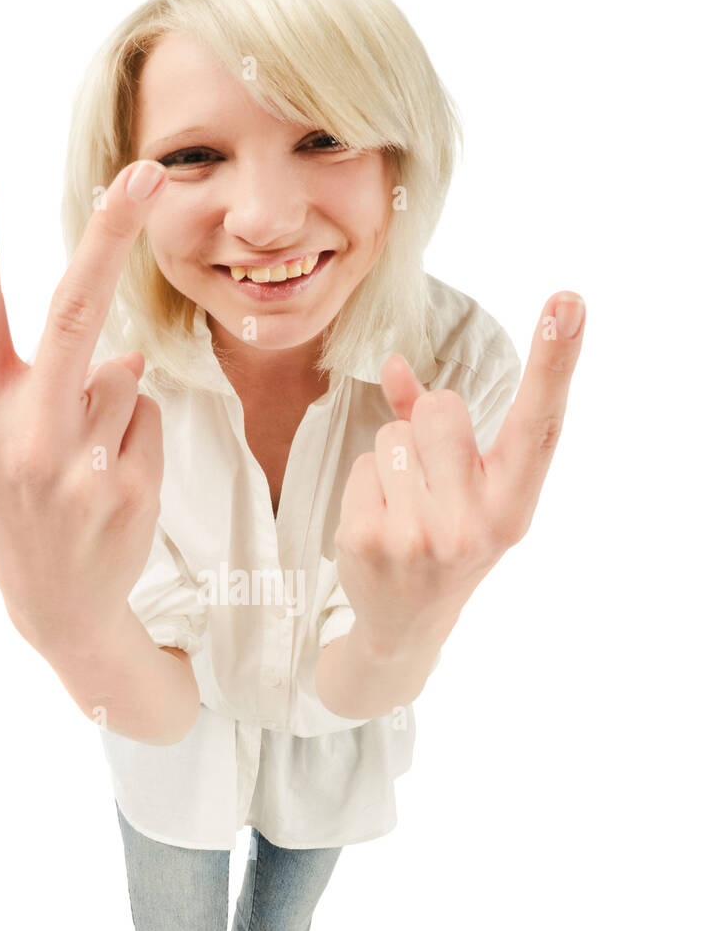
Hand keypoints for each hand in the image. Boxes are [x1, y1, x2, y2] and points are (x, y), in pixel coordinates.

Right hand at [0, 157, 168, 655]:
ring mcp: (78, 464)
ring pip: (124, 375)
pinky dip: (138, 433)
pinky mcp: (126, 488)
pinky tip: (113, 479)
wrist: (56, 606)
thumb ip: (39, 386)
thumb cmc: (24, 508)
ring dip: (118, 397)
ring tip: (87, 458)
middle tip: (147, 173)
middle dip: (111, 235)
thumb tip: (121, 354)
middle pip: (74, 315)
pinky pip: (147, 417)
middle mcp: (22, 435)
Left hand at [333, 292, 585, 655]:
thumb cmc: (446, 540)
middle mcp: (475, 523)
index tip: (567, 303)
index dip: (554, 361)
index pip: (538, 424)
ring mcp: (420, 536)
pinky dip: (366, 486)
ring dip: (394, 458)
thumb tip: (391, 363)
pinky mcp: (370, 541)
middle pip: (441, 410)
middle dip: (429, 428)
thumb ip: (439, 424)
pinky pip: (362, 465)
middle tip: (433, 478)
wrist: (405, 626)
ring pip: (393, 434)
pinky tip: (381, 523)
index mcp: (513, 506)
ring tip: (406, 505)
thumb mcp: (468, 491)